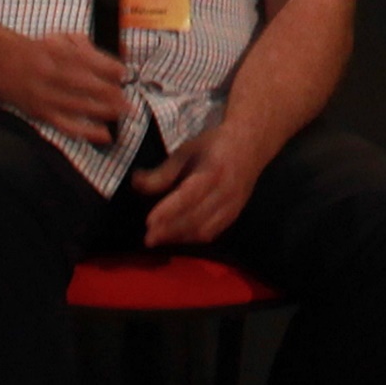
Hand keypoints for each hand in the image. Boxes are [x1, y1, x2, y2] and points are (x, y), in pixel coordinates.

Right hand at [2, 27, 131, 144]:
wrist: (4, 64)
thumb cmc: (41, 51)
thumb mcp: (62, 39)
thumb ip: (89, 45)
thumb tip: (123, 51)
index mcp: (55, 52)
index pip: (85, 60)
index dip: (106, 67)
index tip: (123, 73)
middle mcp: (48, 73)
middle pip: (83, 84)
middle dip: (108, 92)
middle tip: (128, 97)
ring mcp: (44, 95)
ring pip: (77, 106)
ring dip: (103, 110)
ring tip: (124, 112)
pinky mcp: (42, 113)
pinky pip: (66, 125)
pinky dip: (87, 131)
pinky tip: (105, 134)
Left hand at [135, 124, 257, 249]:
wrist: (249, 145)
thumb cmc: (213, 146)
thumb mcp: (185, 152)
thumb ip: (162, 172)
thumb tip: (136, 183)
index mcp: (213, 171)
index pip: (189, 195)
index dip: (168, 210)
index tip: (149, 222)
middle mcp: (226, 191)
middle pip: (196, 217)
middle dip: (170, 230)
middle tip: (148, 238)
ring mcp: (233, 205)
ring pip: (204, 230)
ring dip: (179, 237)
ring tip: (158, 239)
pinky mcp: (234, 215)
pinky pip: (212, 233)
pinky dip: (192, 238)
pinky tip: (176, 237)